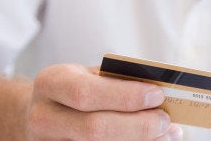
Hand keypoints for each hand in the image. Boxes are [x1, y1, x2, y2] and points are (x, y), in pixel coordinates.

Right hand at [26, 64, 182, 139]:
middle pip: (94, 129)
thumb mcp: (90, 76)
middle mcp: (42, 116)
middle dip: (137, 126)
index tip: (157, 95)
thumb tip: (160, 96)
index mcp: (52, 82)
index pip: (86, 93)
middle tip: (165, 121)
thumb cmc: (78, 89)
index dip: (124, 97)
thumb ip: (118, 82)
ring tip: (167, 134)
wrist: (43, 111)